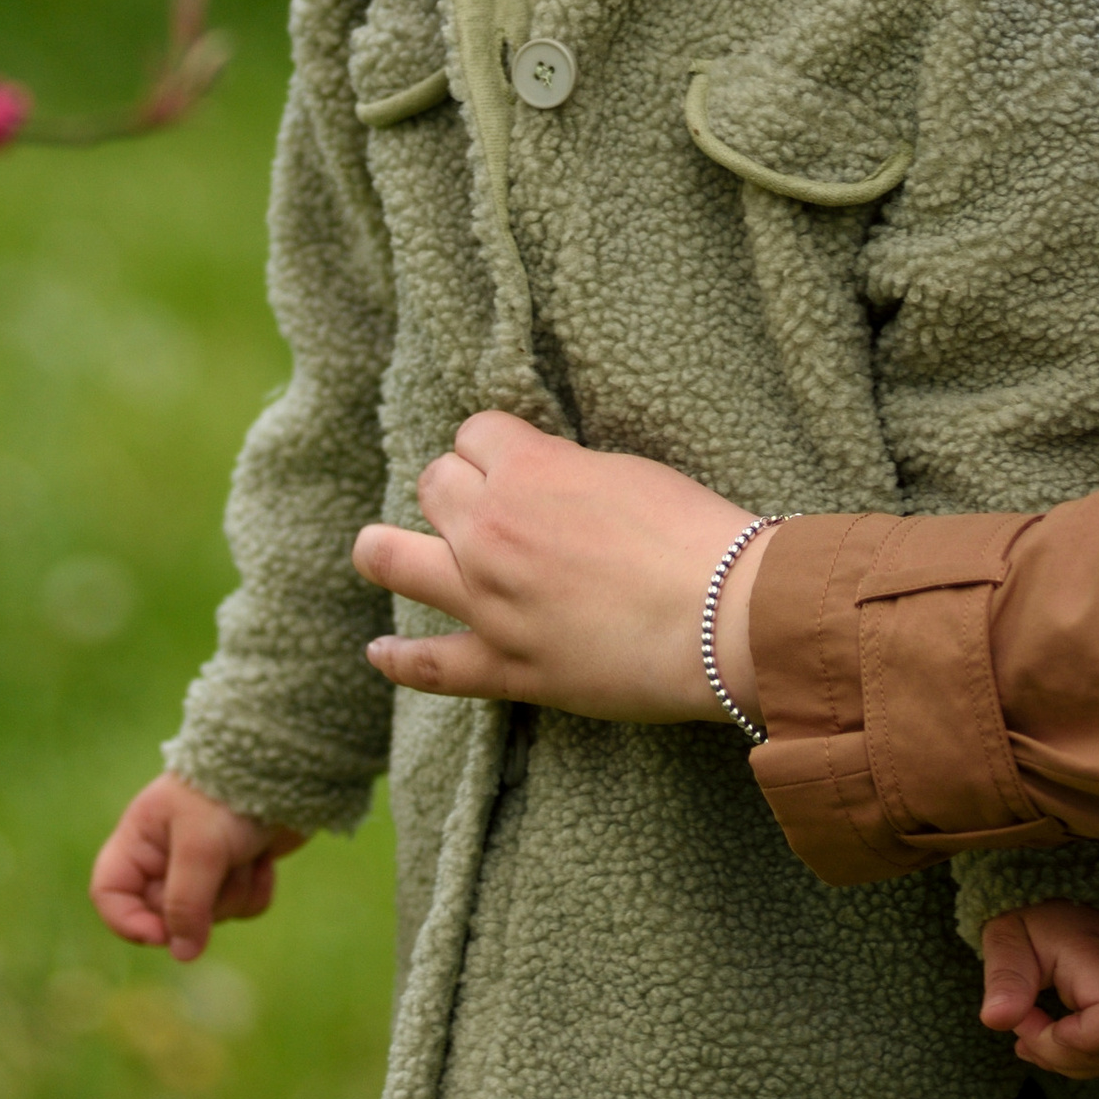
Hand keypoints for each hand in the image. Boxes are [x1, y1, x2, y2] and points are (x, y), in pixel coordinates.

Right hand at [90, 772, 302, 961]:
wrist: (287, 768)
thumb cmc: (230, 796)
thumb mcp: (200, 848)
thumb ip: (186, 903)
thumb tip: (182, 954)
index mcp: (141, 838)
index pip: (109, 893)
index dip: (128, 921)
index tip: (162, 934)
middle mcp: (166, 854)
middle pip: (167, 914)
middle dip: (202, 902)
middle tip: (221, 867)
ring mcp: (204, 864)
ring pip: (211, 916)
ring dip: (234, 891)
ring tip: (246, 853)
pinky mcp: (239, 869)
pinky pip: (242, 908)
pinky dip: (257, 889)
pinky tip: (265, 859)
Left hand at [354, 410, 757, 721]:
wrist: (723, 614)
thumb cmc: (692, 533)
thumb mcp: (624, 470)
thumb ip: (564, 472)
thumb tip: (540, 478)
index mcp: (527, 469)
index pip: (473, 433)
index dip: (492, 445)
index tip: (508, 459)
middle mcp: (491, 529)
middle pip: (433, 485)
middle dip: (453, 487)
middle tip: (482, 505)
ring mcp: (489, 601)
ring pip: (397, 559)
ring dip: (382, 549)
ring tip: (374, 549)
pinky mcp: (504, 665)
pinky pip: (431, 665)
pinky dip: (398, 658)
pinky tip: (379, 650)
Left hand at [978, 902, 1098, 1080]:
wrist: (1069, 894)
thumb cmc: (1035, 914)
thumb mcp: (1008, 935)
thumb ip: (1005, 977)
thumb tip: (996, 1020)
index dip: (1072, 1039)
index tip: (1029, 1018)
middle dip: (1060, 1054)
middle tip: (1024, 1023)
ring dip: (1078, 1062)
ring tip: (1040, 1035)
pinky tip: (1066, 1041)